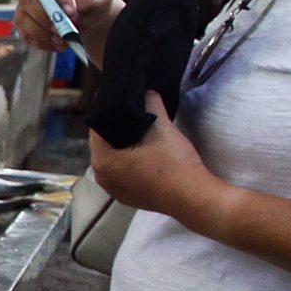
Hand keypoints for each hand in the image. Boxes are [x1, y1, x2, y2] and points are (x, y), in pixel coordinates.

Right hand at [15, 0, 118, 61]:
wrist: (87, 13)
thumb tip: (71, 12)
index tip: (71, 12)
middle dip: (48, 18)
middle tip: (64, 31)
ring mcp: (25, 2)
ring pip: (24, 19)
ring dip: (43, 34)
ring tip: (63, 41)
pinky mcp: (23, 20)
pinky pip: (25, 33)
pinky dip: (41, 43)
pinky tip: (56, 45)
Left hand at [88, 93, 229, 226]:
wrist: (193, 197)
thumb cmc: (173, 164)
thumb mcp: (161, 127)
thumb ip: (151, 104)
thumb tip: (147, 92)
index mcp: (102, 162)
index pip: (97, 129)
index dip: (110, 113)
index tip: (123, 104)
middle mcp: (103, 179)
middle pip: (106, 145)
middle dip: (119, 130)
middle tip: (134, 115)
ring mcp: (115, 191)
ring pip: (116, 160)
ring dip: (126, 147)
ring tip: (142, 132)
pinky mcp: (130, 198)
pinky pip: (126, 174)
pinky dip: (133, 163)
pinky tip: (147, 154)